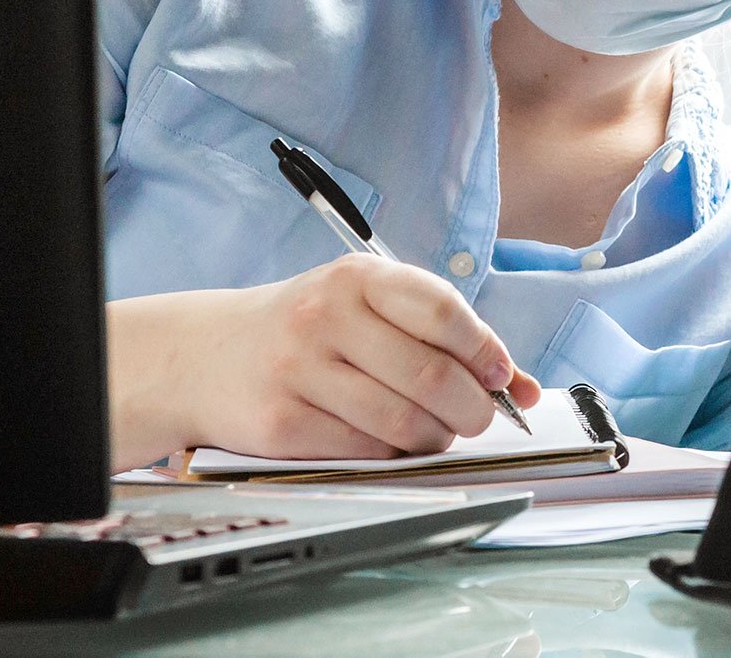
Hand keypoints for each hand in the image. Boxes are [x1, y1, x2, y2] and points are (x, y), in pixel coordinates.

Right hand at [151, 257, 542, 460]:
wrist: (205, 355)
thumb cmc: (307, 330)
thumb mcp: (367, 309)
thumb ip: (445, 338)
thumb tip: (525, 387)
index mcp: (357, 277)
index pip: (443, 311)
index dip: (486, 351)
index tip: (502, 377)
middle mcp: (325, 314)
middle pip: (431, 375)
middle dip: (472, 408)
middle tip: (476, 418)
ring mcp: (298, 367)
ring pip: (402, 420)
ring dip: (435, 437)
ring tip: (435, 432)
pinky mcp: (281, 420)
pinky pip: (365, 449)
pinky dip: (392, 454)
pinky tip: (390, 441)